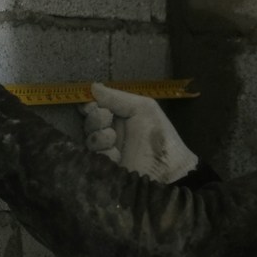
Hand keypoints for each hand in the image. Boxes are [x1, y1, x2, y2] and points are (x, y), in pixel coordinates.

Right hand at [81, 83, 197, 183]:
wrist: (167, 169)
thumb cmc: (159, 136)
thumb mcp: (143, 108)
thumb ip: (117, 97)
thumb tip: (92, 87)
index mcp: (121, 117)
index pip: (96, 107)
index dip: (90, 103)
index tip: (91, 102)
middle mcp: (112, 132)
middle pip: (89, 122)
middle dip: (95, 118)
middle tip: (106, 118)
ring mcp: (107, 152)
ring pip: (89, 139)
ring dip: (99, 136)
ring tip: (113, 139)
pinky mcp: (105, 168)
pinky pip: (93, 157)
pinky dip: (103, 152)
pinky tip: (115, 155)